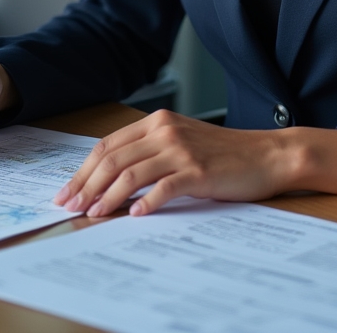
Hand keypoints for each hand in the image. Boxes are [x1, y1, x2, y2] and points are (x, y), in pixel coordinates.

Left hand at [53, 109, 336, 217]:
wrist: (267, 154)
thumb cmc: (224, 153)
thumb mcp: (182, 143)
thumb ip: (150, 153)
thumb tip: (110, 182)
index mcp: (158, 121)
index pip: (109, 145)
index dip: (84, 170)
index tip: (69, 191)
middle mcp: (166, 130)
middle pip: (113, 159)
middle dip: (87, 185)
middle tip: (71, 207)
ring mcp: (182, 149)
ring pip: (132, 174)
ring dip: (108, 197)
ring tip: (94, 215)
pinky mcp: (198, 170)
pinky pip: (164, 187)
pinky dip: (146, 202)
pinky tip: (135, 215)